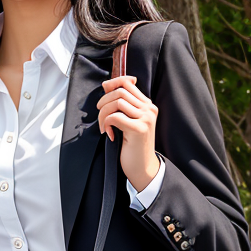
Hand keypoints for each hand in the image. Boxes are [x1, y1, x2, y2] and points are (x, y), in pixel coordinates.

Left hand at [97, 74, 160, 191]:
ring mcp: (146, 118)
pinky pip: (115, 117)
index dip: (113, 82)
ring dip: (104, 114)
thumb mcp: (128, 121)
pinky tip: (110, 134)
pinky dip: (107, 124)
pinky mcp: (139, 129)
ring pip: (117, 103)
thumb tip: (107, 85)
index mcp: (148, 105)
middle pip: (120, 92)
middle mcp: (149, 109)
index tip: (104, 89)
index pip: (128, 83)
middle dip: (104, 102)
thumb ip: (123, 104)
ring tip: (104, 127)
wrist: (142, 168)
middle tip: (101, 118)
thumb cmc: (133, 146)